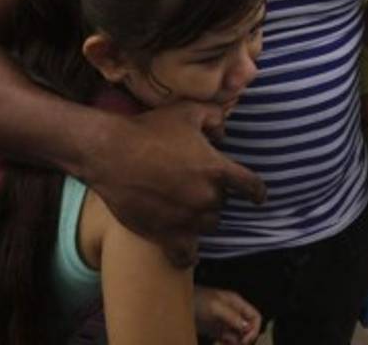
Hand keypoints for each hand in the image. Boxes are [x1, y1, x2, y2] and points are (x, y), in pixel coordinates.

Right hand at [88, 102, 265, 268]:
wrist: (110, 152)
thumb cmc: (149, 129)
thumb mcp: (188, 111)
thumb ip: (214, 117)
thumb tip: (223, 132)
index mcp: (217, 170)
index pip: (252, 187)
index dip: (257, 192)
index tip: (257, 197)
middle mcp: (206, 198)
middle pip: (222, 204)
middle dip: (213, 194)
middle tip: (194, 184)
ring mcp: (186, 220)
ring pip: (207, 226)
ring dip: (201, 218)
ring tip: (186, 207)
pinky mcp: (165, 235)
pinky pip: (187, 255)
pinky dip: (188, 253)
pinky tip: (185, 247)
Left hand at [194, 287, 262, 344]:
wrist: (176, 304)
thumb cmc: (195, 299)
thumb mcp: (215, 307)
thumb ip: (232, 316)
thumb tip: (247, 327)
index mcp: (236, 303)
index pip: (255, 317)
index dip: (254, 330)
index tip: (245, 340)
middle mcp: (233, 313)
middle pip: (249, 329)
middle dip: (244, 340)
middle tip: (232, 344)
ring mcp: (225, 322)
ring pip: (238, 337)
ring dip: (234, 344)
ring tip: (222, 344)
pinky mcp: (216, 331)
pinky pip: (227, 341)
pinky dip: (225, 344)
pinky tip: (217, 344)